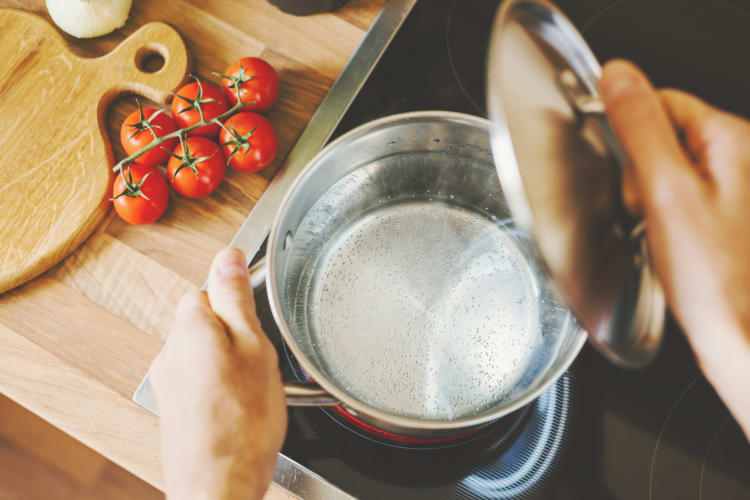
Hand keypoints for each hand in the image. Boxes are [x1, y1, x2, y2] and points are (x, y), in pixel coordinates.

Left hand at [151, 248, 286, 499]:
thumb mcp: (253, 346)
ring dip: (228, 361)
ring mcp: (169, 381)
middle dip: (234, 333)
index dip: (238, 301)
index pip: (209, 287)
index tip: (258, 320)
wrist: (218, 485)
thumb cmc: (242, 423)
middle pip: (206, 320)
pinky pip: (201, 379)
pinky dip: (219, 386)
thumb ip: (236, 298)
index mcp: (190, 326)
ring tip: (254, 388)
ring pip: (205, 351)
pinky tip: (240, 407)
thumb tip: (227, 256)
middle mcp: (170, 350)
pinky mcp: (174, 407)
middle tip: (262, 359)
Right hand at [600, 60, 749, 437]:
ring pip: (664, 172)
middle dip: (639, 174)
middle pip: (661, 138)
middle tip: (647, 211)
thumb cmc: (715, 279)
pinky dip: (661, 218)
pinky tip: (668, 243)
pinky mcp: (723, 218)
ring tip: (660, 233)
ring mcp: (732, 191)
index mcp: (731, 141)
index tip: (630, 174)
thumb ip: (639, 128)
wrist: (740, 337)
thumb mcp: (665, 193)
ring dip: (648, 200)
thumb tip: (617, 77)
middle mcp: (739, 160)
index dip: (630, 136)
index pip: (661, 102)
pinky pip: (675, 201)